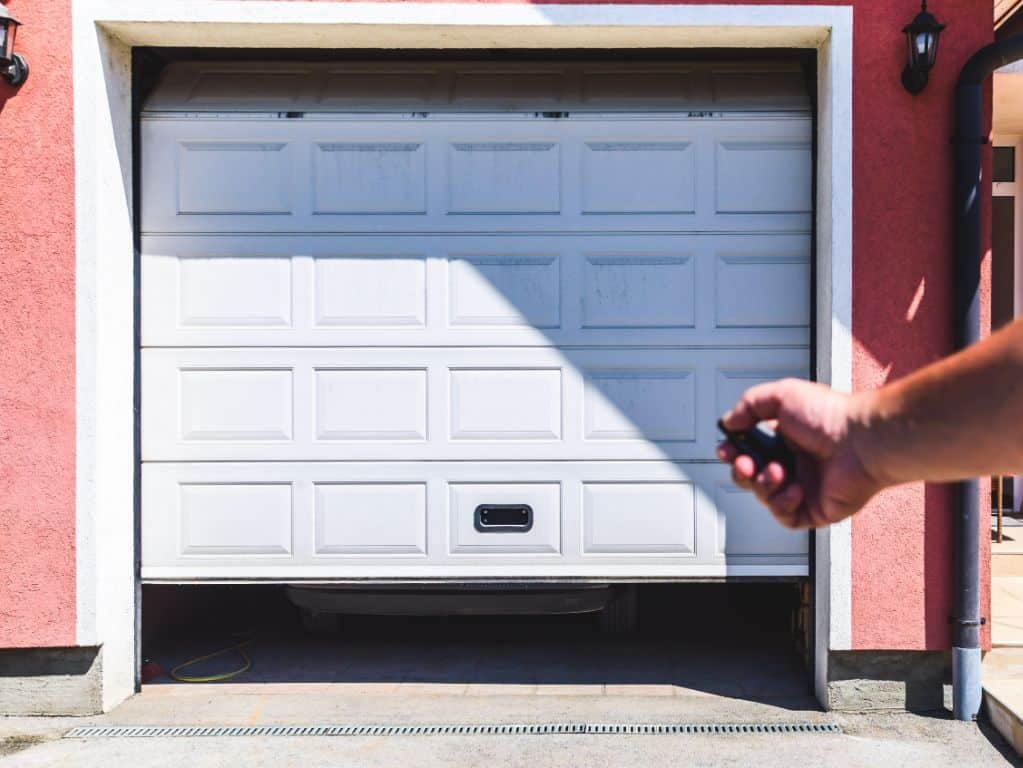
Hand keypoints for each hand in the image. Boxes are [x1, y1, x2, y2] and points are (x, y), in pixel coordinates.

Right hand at [716, 379, 885, 529]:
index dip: (733, 451)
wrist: (861, 442)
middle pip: (751, 476)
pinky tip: (795, 489)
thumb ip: (749, 404)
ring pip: (764, 496)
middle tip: (746, 463)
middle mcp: (795, 463)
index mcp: (786, 438)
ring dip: (764, 485)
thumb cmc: (831, 417)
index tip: (726, 449)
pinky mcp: (815, 509)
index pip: (749, 449)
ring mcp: (805, 487)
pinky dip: (782, 504)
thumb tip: (729, 422)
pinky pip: (786, 517)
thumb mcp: (782, 395)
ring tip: (778, 472)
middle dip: (741, 471)